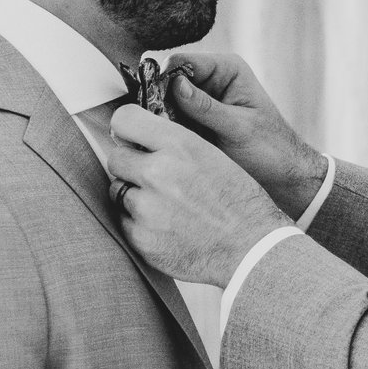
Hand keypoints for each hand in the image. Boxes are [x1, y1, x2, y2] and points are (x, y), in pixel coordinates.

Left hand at [101, 104, 290, 287]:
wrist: (252, 249)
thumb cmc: (239, 203)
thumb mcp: (212, 156)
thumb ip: (173, 144)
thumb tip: (139, 139)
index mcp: (180, 146)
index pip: (124, 120)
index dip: (126, 128)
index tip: (130, 137)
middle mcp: (158, 172)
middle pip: (115, 158)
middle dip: (130, 165)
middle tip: (152, 178)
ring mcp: (146, 208)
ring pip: (118, 192)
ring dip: (135, 196)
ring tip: (166, 207)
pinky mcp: (140, 238)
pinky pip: (124, 222)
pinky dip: (140, 224)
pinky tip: (167, 227)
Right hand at [165, 49, 330, 220]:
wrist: (281, 174)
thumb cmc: (269, 148)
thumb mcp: (238, 128)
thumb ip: (206, 108)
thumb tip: (175, 85)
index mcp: (227, 69)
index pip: (183, 61)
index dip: (164, 78)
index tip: (152, 100)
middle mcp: (211, 79)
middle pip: (169, 80)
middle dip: (158, 100)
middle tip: (154, 123)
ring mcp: (200, 100)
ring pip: (165, 101)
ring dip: (160, 117)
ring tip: (161, 137)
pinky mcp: (194, 120)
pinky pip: (170, 120)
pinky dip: (166, 130)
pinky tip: (165, 144)